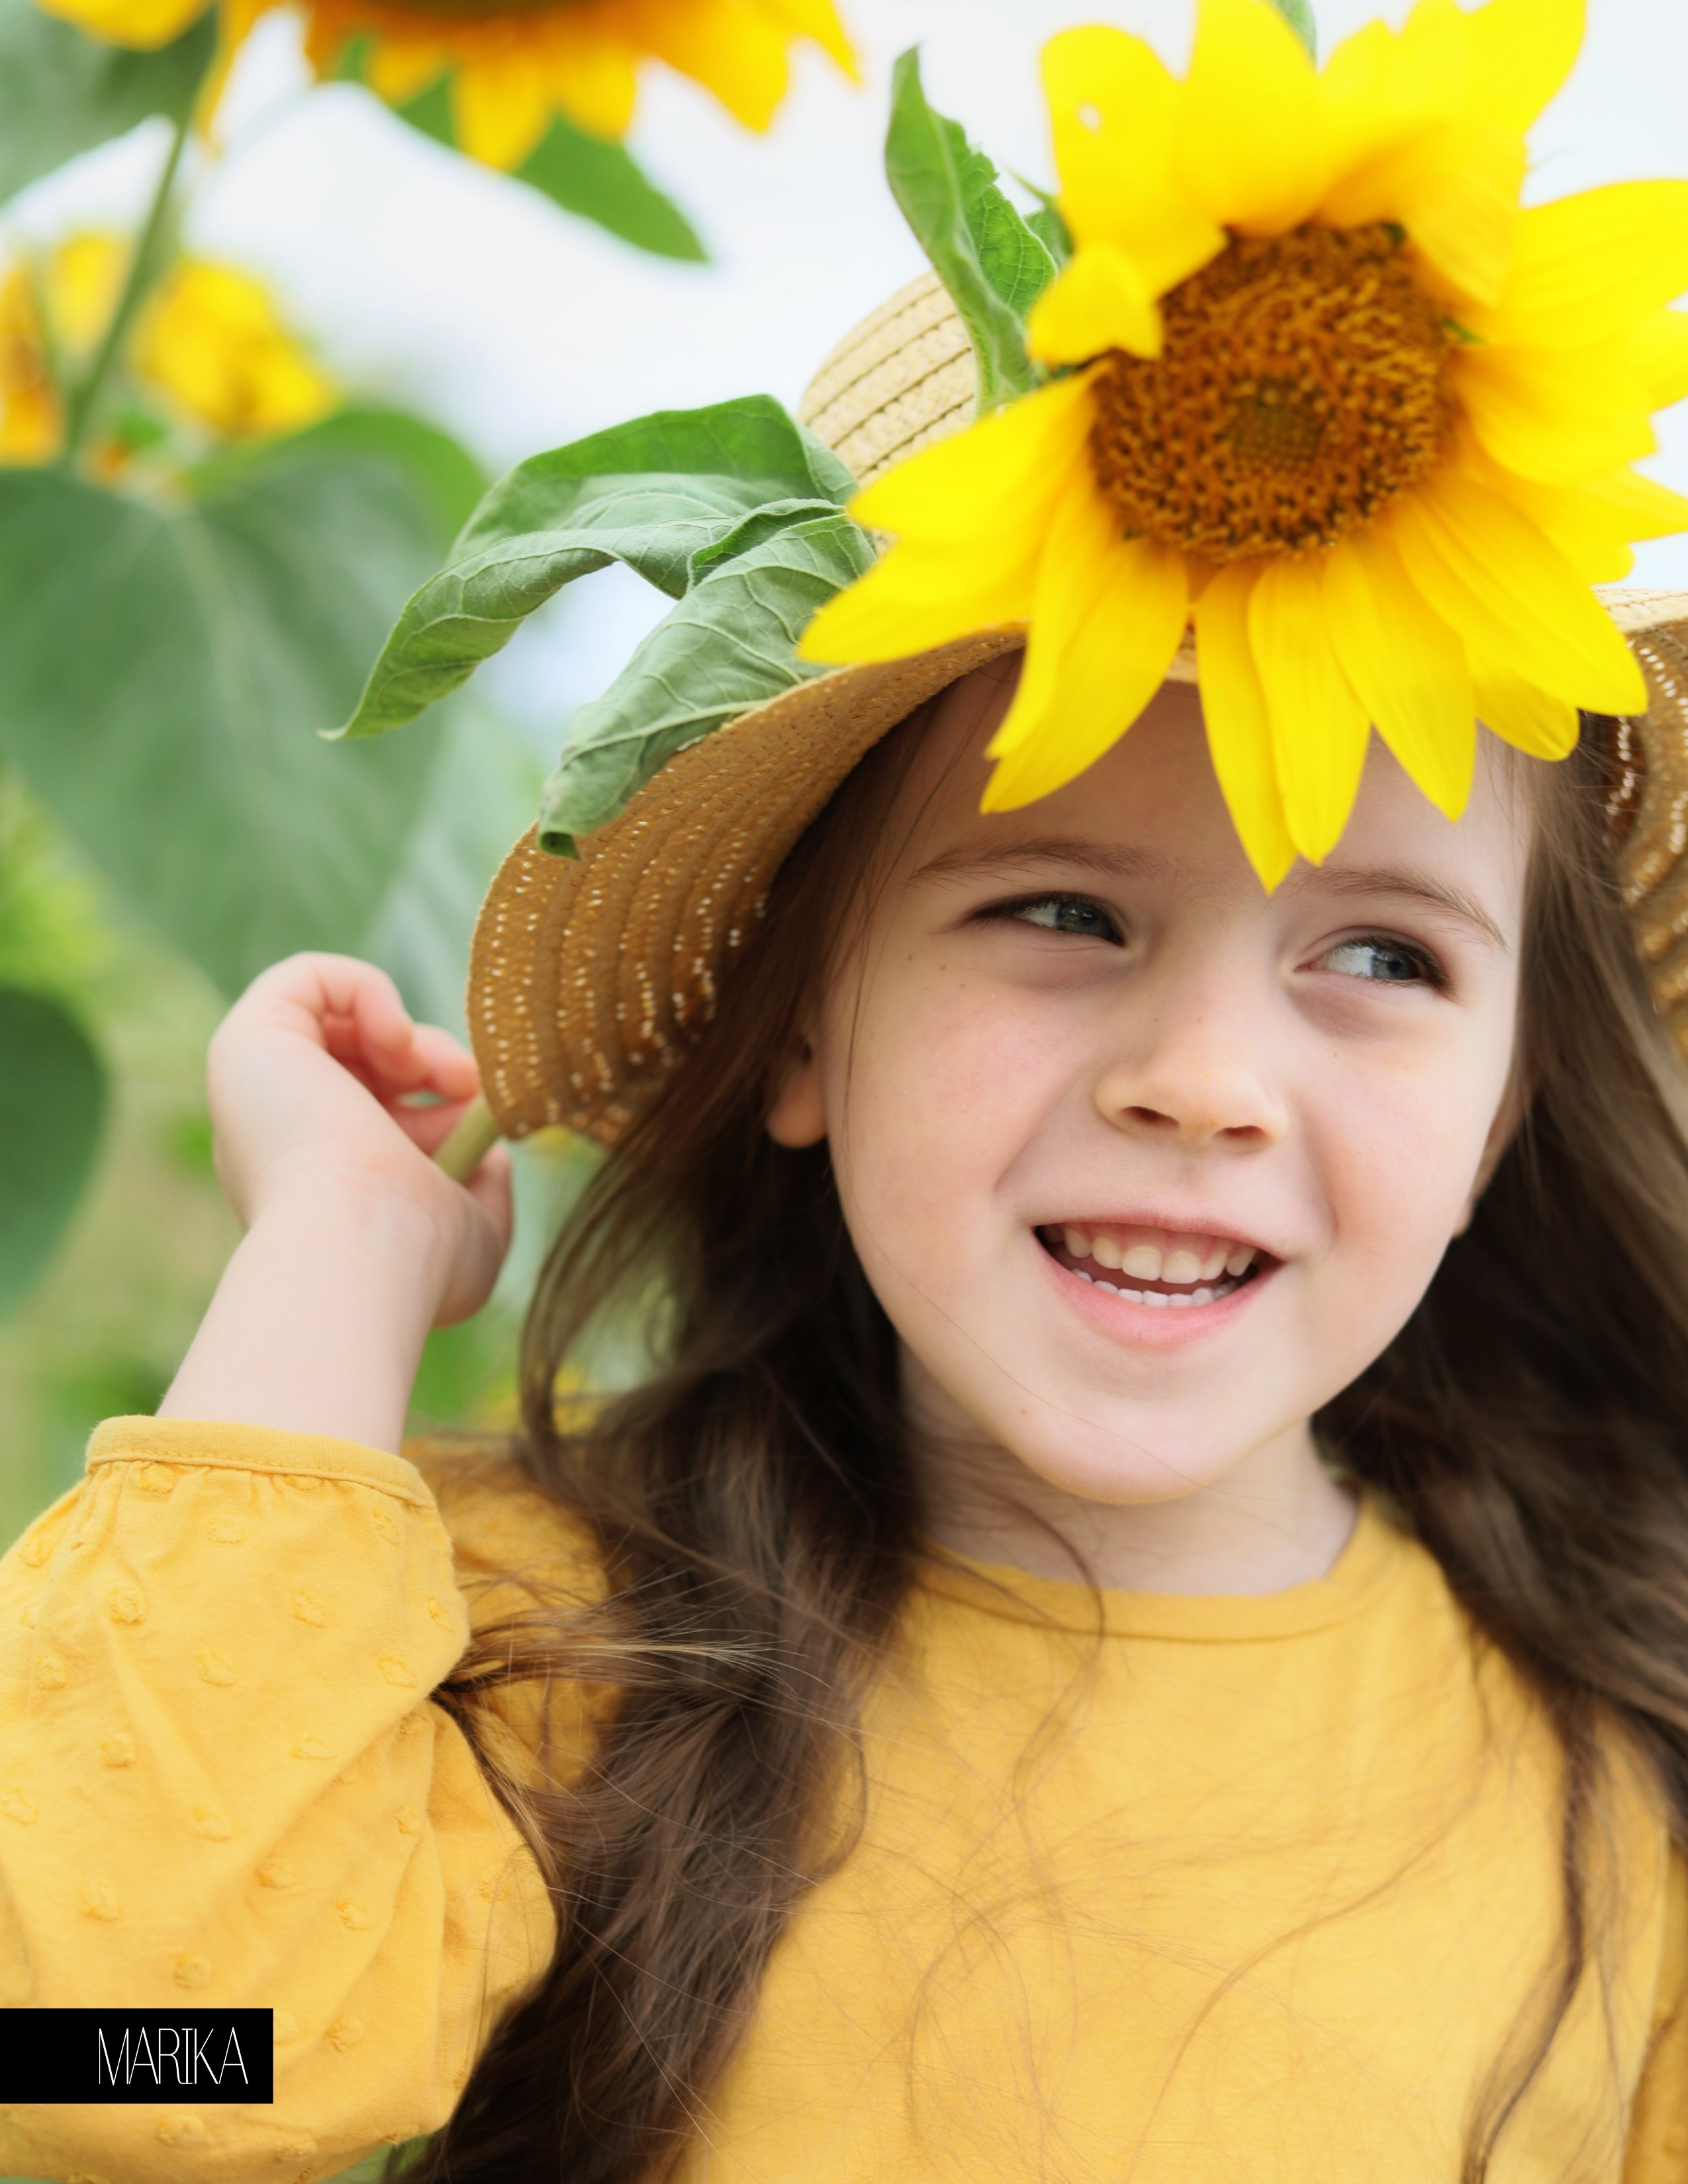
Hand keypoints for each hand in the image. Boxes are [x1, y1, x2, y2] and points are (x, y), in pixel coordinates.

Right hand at [207, 953, 511, 1327]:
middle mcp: (282, 1135)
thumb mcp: (476, 1227)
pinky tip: (395, 1034)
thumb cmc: (420, 1256)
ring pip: (337, 1020)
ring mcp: (258, 1089)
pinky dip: (366, 987)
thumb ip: (484, 1185)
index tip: (475, 1116)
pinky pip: (306, 978)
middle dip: (428, 1059)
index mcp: (321, 1181)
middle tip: (464, 1082)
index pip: (379, 1112)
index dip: (438, 1100)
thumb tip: (485, 1147)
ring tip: (427, 1066)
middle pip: (359, 1061)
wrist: (364, 1246)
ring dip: (405, 1030)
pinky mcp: (247, 1041)